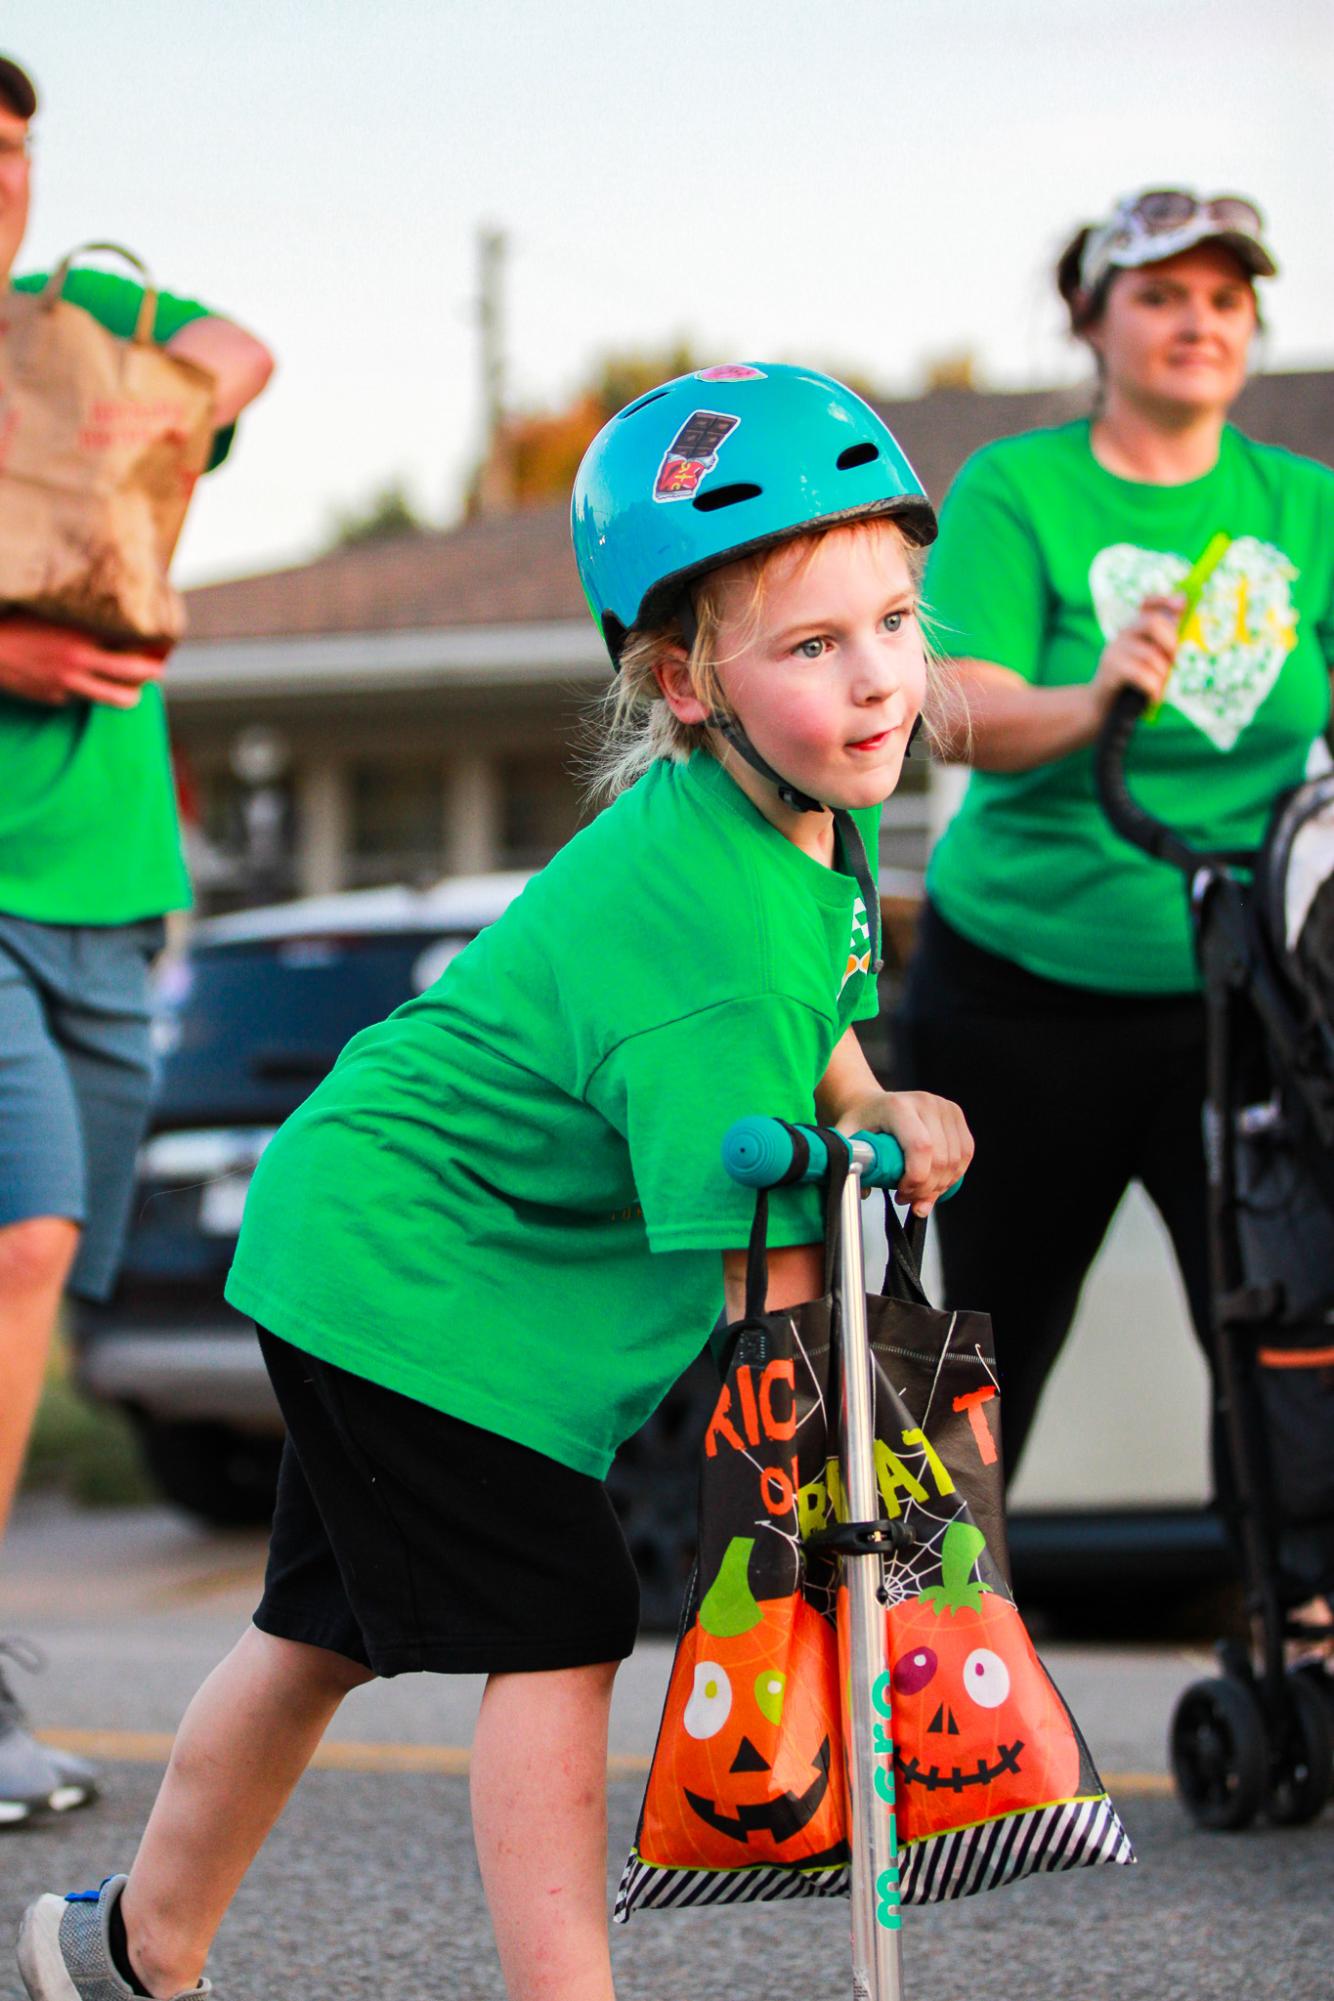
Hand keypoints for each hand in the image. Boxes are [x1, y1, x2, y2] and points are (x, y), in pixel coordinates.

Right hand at [0, 618, 167, 708]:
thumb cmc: (18, 624)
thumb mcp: (54, 616)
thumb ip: (84, 624)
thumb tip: (115, 626)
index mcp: (81, 637)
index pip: (131, 645)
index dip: (151, 649)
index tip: (163, 649)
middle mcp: (79, 662)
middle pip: (133, 675)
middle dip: (153, 674)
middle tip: (160, 672)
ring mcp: (68, 685)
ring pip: (116, 698)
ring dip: (129, 695)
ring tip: (132, 690)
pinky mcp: (55, 698)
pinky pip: (80, 697)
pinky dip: (83, 690)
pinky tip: (74, 678)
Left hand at [836, 1088, 973, 1216]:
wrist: (871, 1104)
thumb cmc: (859, 1124)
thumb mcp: (846, 1141)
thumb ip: (851, 1165)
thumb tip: (865, 1192)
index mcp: (897, 1106)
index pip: (921, 1147)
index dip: (917, 1178)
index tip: (901, 1194)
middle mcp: (925, 1102)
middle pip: (941, 1158)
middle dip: (926, 1189)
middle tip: (907, 1199)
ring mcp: (943, 1106)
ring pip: (956, 1159)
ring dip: (940, 1186)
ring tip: (919, 1193)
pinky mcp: (955, 1113)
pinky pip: (966, 1152)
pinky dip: (954, 1175)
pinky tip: (936, 1184)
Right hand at [1091, 593, 1184, 717]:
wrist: (1101, 708)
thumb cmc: (1132, 686)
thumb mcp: (1149, 662)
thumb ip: (1164, 646)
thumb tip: (1185, 625)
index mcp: (1134, 630)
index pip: (1148, 603)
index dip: (1165, 601)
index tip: (1182, 607)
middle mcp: (1123, 635)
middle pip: (1153, 622)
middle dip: (1171, 643)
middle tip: (1174, 662)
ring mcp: (1115, 651)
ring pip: (1150, 654)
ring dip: (1163, 674)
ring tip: (1161, 688)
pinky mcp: (1110, 670)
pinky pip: (1141, 674)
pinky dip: (1153, 687)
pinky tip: (1155, 697)